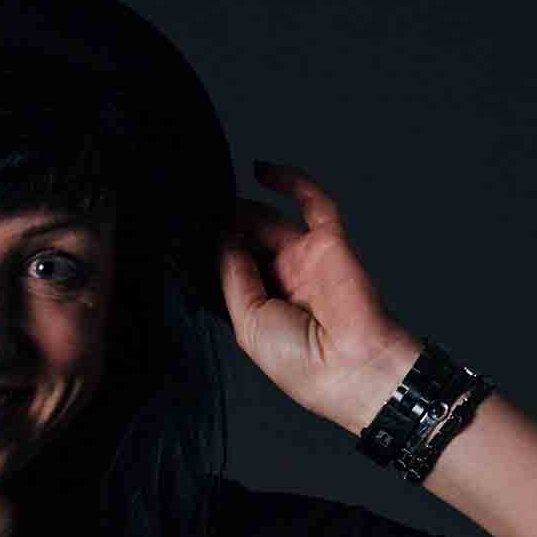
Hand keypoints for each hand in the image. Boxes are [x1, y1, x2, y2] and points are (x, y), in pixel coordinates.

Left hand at [215, 161, 421, 433]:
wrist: (349, 366)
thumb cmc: (298, 360)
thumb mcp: (247, 321)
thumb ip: (233, 276)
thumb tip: (222, 236)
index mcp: (263, 306)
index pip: (233, 267)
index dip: (213, 250)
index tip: (186, 233)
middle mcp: (284, 280)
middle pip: (248, 240)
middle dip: (225, 225)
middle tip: (198, 209)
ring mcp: (307, 259)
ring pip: (272, 220)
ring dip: (245, 206)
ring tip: (216, 193)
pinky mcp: (331, 242)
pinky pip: (311, 202)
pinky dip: (290, 181)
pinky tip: (261, 170)